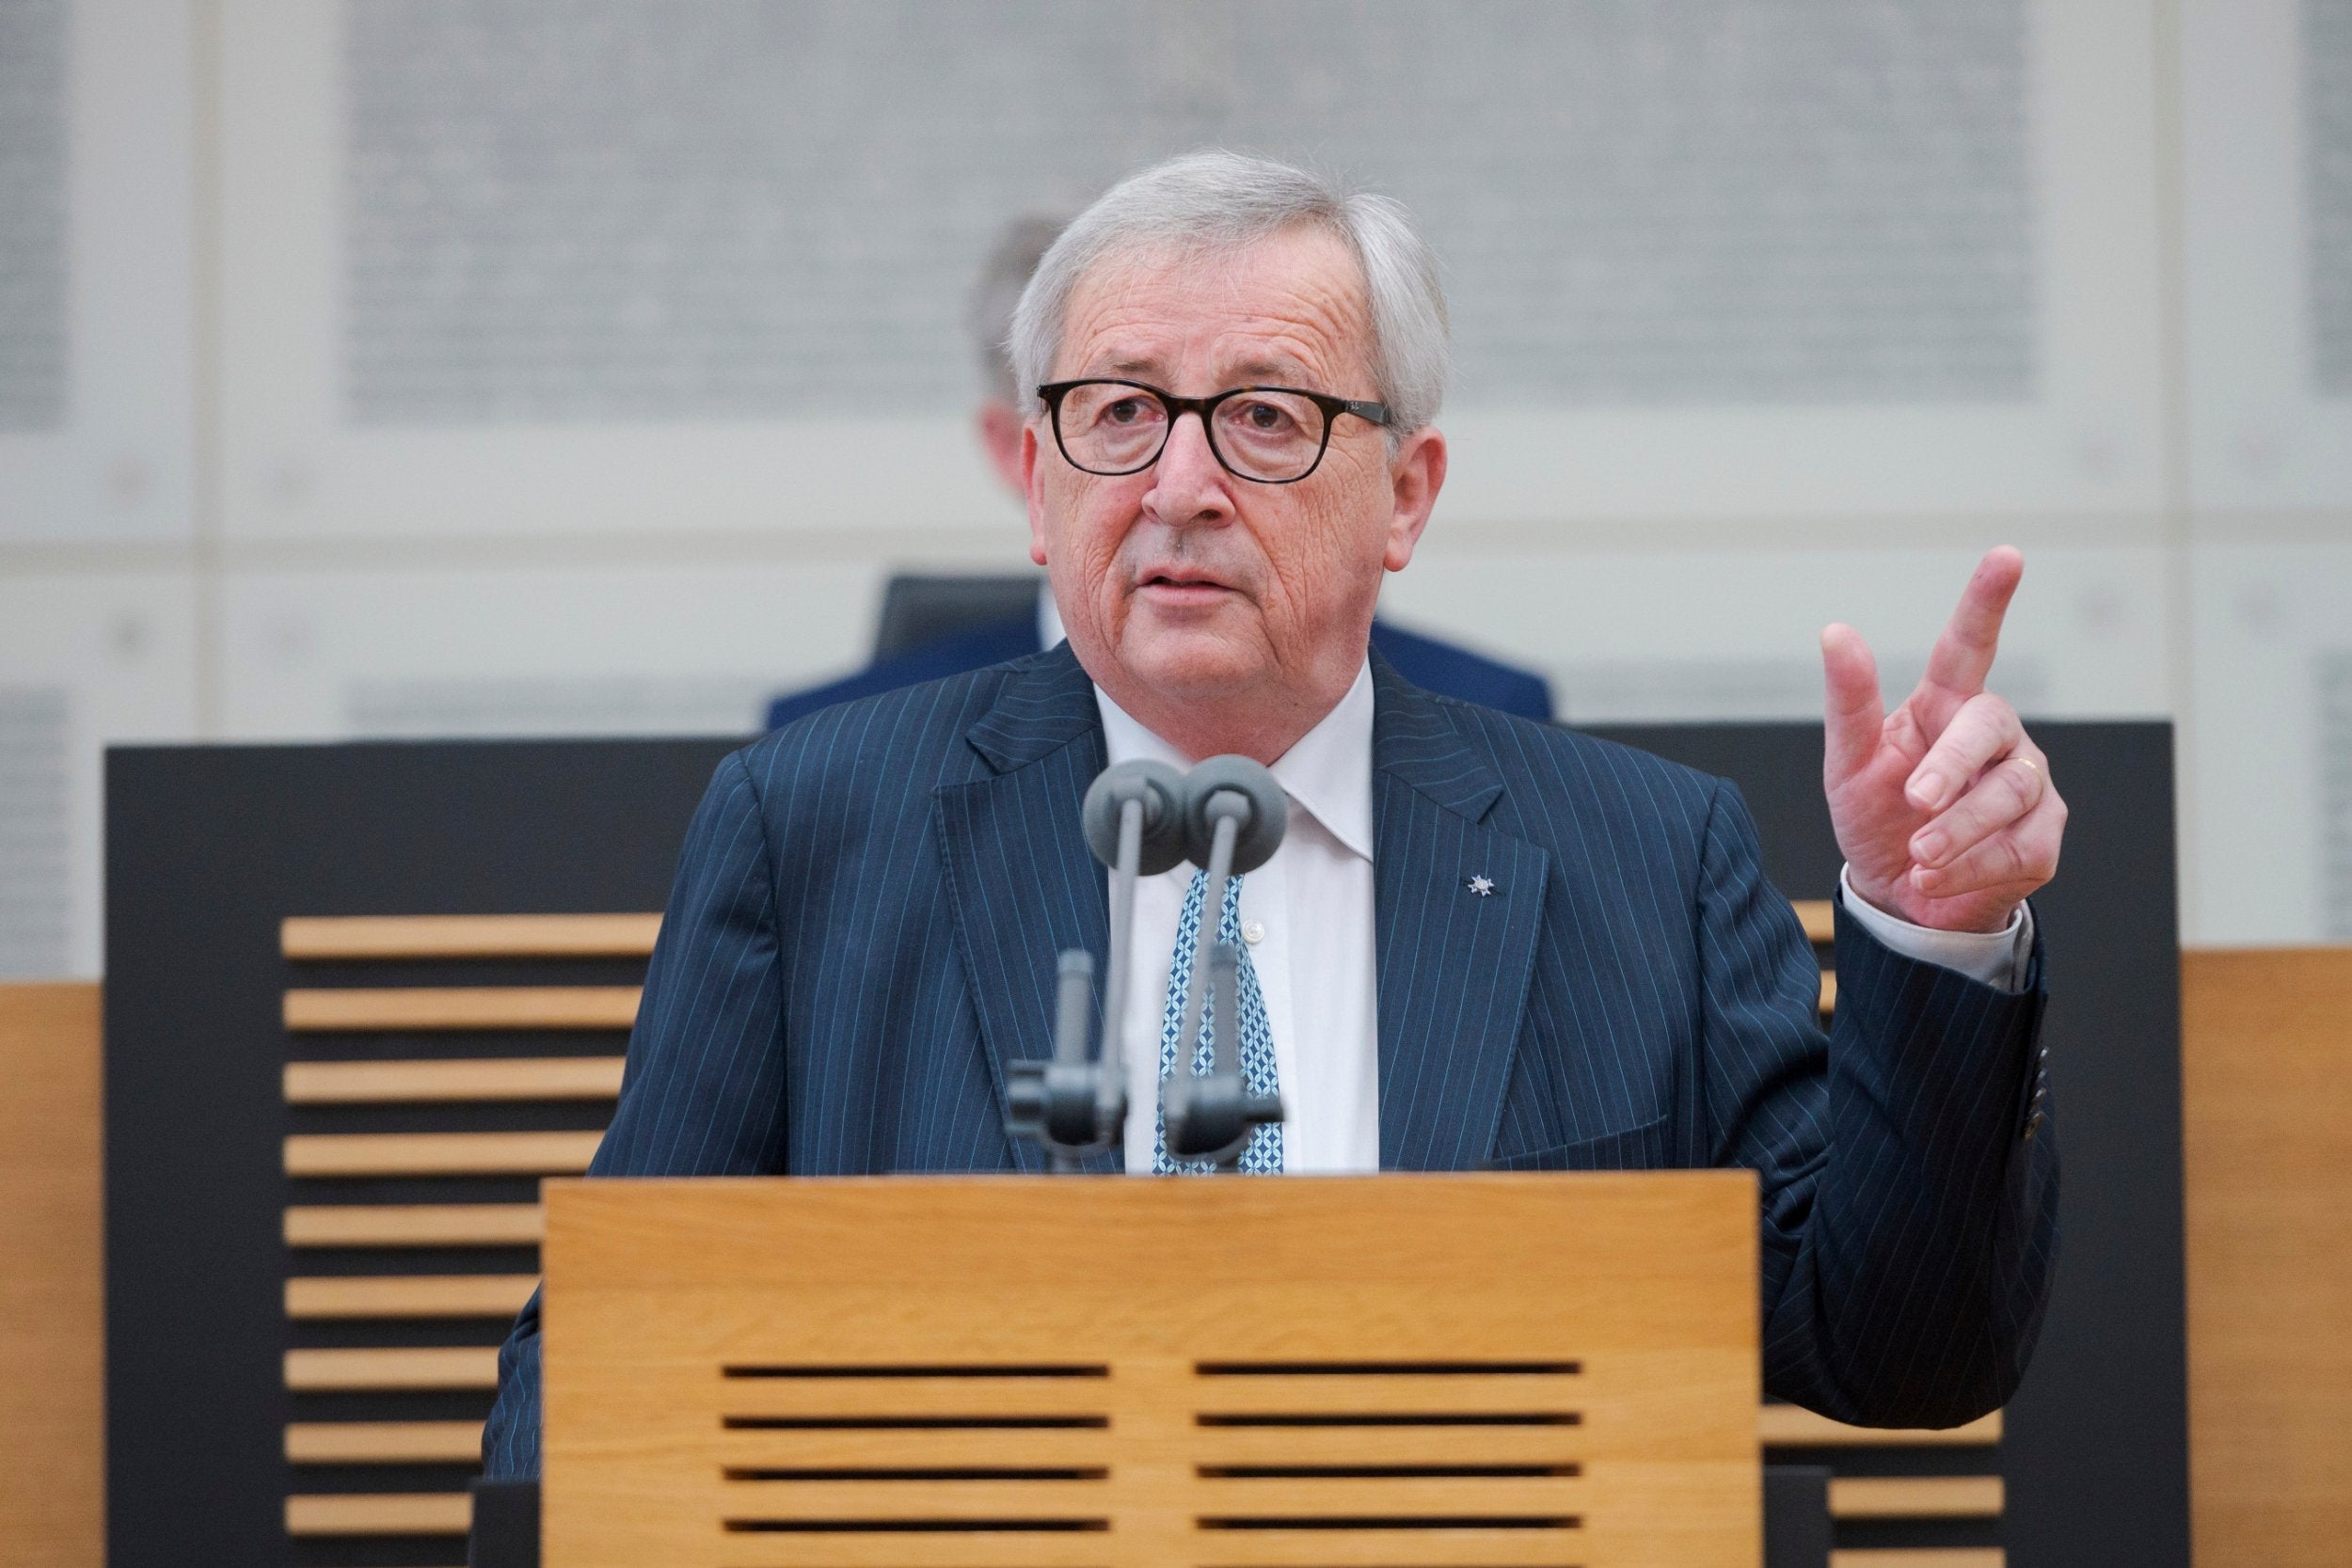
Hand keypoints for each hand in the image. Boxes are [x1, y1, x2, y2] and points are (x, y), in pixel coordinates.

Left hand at [1821, 547, 2065, 932]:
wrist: (1897, 895)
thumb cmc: (1875, 816)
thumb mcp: (1848, 764)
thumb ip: (1849, 701)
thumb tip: (1835, 631)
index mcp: (1945, 706)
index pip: (1969, 645)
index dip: (1986, 601)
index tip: (2007, 555)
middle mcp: (1996, 735)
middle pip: (1990, 726)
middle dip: (1951, 766)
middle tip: (1914, 801)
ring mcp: (2028, 783)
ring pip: (2009, 792)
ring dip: (1956, 830)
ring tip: (1917, 856)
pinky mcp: (2044, 836)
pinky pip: (2018, 847)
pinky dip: (1967, 869)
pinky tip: (1931, 881)